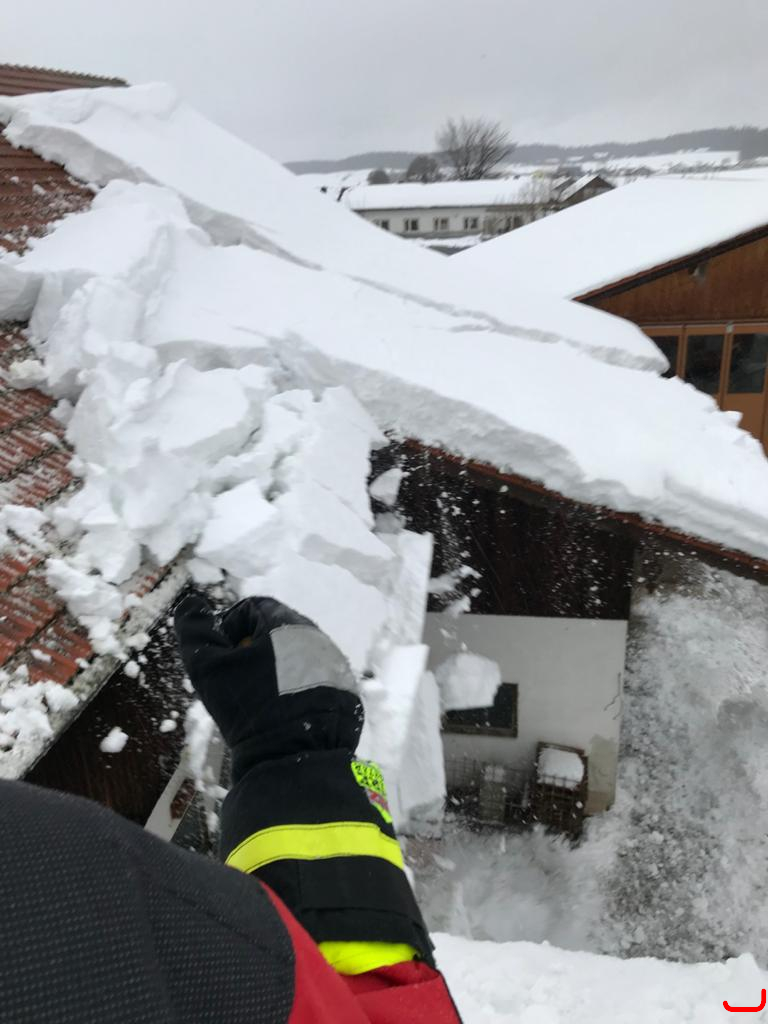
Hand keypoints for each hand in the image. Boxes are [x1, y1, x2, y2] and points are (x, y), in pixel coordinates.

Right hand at [173, 589, 357, 750]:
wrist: (292, 756)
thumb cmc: (246, 708)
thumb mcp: (207, 669)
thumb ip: (193, 631)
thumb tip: (190, 603)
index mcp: (286, 623)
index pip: (251, 609)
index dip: (228, 630)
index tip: (222, 659)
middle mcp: (317, 637)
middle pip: (276, 632)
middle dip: (253, 651)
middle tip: (239, 683)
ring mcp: (335, 664)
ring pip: (297, 656)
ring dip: (277, 670)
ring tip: (262, 701)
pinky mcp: (346, 691)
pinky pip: (316, 679)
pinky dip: (299, 690)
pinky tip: (285, 713)